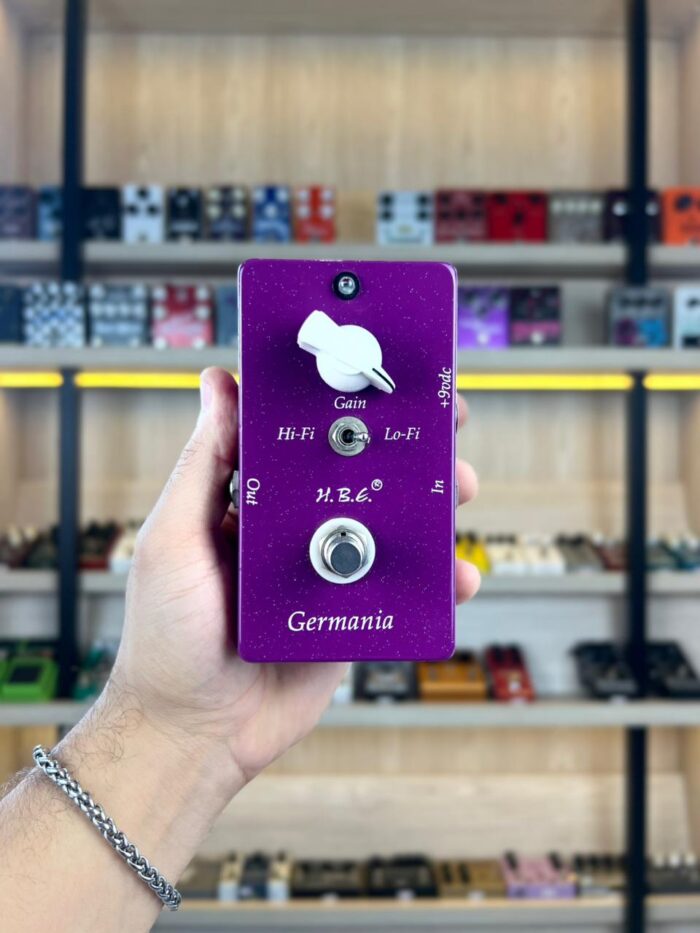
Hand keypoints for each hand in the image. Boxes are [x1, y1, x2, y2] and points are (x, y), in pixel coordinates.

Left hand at [110, 367, 479, 790]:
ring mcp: (326, 574)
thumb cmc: (166, 638)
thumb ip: (203, 463)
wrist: (193, 734)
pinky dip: (434, 580)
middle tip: (441, 423)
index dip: (342, 404)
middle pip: (359, 476)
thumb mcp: (174, 538)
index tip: (378, 372)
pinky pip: (400, 590)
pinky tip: (455, 573)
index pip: (303, 438)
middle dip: (405, 448)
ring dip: (430, 506)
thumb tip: (218, 383)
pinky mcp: (352, 618)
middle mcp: (293, 532)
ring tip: (459, 486)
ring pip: (389, 528)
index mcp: (251, 504)